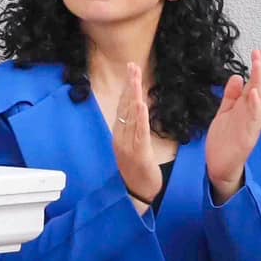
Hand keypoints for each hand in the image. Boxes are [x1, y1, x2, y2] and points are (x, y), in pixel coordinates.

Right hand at [113, 63, 163, 201]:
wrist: (137, 194)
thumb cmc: (137, 171)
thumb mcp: (133, 147)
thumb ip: (133, 129)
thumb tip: (136, 109)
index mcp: (120, 134)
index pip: (123, 106)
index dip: (127, 87)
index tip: (131, 70)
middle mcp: (121, 137)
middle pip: (125, 107)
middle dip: (129, 85)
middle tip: (132, 66)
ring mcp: (128, 145)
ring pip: (131, 116)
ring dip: (133, 96)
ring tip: (136, 79)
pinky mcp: (139, 154)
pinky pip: (139, 133)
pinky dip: (139, 118)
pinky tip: (141, 104)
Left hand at [205, 49, 260, 200]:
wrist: (219, 167)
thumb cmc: (223, 143)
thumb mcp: (224, 113)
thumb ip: (231, 96)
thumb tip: (237, 77)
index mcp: (245, 109)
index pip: (253, 85)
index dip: (256, 69)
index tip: (257, 52)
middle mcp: (250, 115)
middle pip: (258, 89)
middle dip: (260, 71)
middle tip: (259, 54)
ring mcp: (250, 126)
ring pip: (258, 102)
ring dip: (260, 84)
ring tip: (259, 67)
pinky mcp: (247, 138)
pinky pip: (253, 120)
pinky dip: (255, 107)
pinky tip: (255, 94)